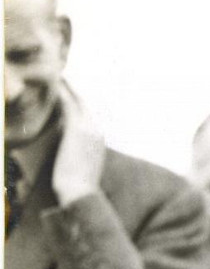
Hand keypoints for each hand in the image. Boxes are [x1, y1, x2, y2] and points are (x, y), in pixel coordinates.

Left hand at [51, 84, 105, 205]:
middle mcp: (97, 131)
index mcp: (99, 140)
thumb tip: (68, 151)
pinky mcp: (77, 129)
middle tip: (62, 75)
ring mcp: (89, 129)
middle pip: (84, 103)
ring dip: (67, 86)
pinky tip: (52, 83)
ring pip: (77, 100)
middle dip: (74, 89)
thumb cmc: (77, 188)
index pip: (88, 114)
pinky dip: (60, 92)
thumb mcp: (80, 168)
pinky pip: (67, 103)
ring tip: (56, 74)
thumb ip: (77, 153)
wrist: (80, 194)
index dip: (79, 101)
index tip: (69, 92)